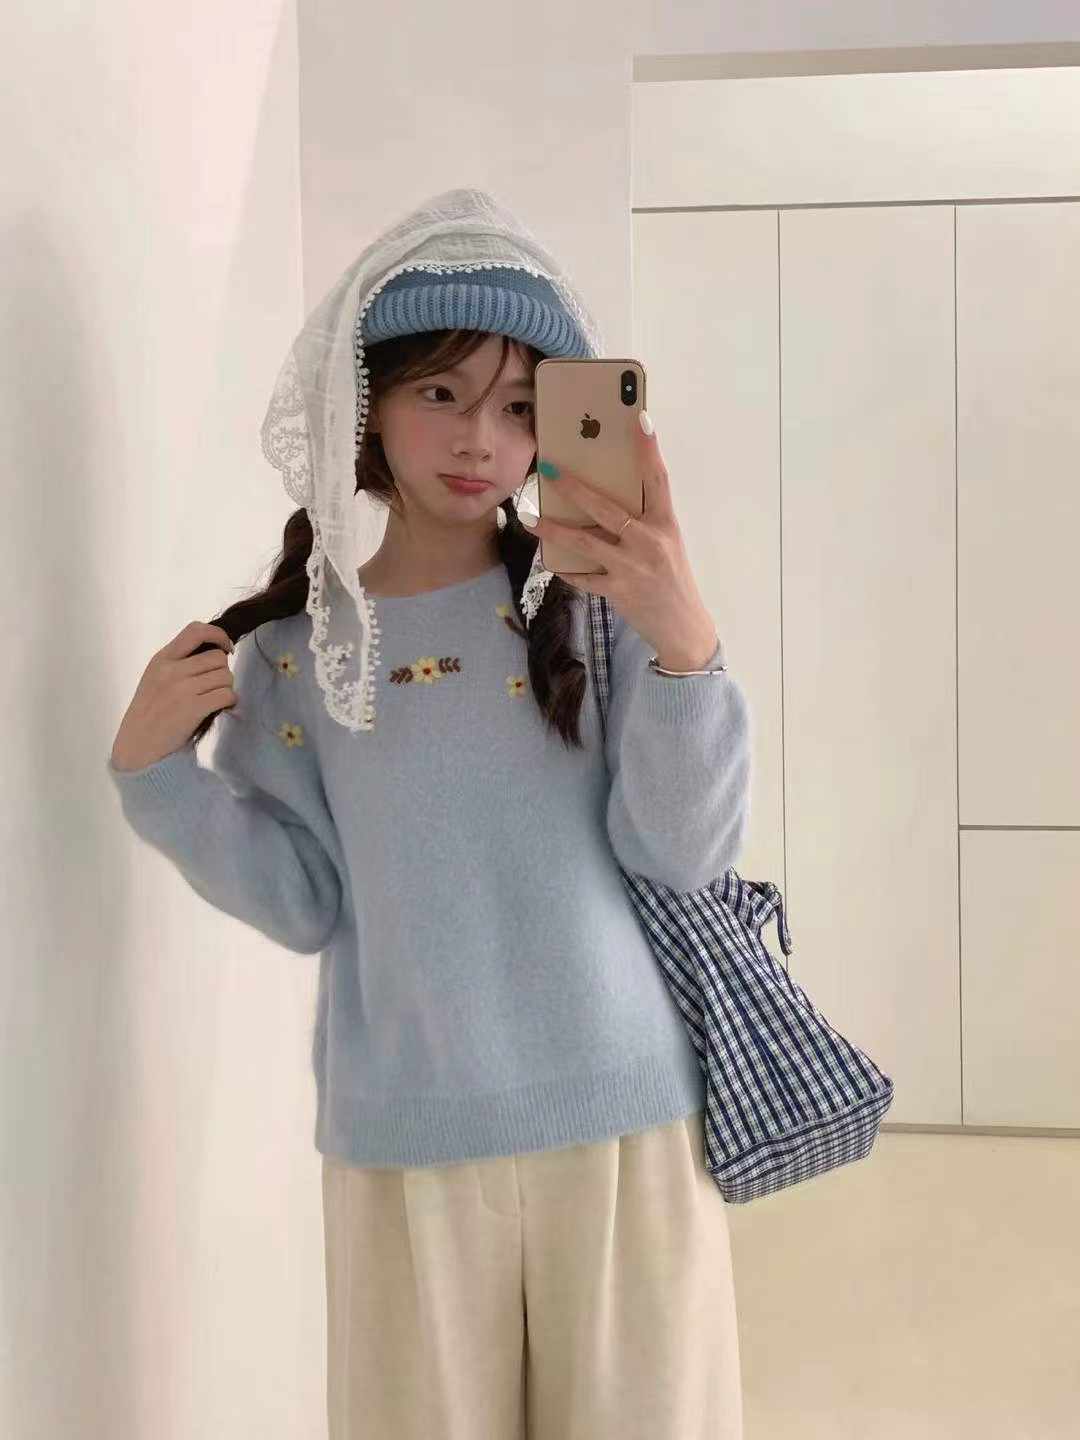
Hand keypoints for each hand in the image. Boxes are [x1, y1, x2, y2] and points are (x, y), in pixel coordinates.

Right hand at [109, 622, 237, 771]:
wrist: (138, 747)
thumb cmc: (150, 714)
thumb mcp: (155, 679)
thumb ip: (178, 663)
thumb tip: (216, 653)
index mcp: (162, 659)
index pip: (195, 630)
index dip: (218, 635)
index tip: (226, 648)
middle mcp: (171, 670)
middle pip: (218, 658)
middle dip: (222, 671)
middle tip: (215, 685)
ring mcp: (182, 689)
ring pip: (225, 676)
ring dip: (226, 688)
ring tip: (214, 699)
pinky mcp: (193, 708)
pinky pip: (227, 695)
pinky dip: (229, 702)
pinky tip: (220, 708)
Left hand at [528, 414, 718, 663]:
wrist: (682, 627)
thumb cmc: (672, 578)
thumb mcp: (667, 543)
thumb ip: (642, 521)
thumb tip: (603, 499)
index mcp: (665, 525)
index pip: (658, 479)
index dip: (649, 449)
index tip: (639, 418)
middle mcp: (649, 542)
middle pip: (606, 508)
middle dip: (574, 488)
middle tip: (550, 469)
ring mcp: (632, 568)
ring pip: (585, 542)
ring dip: (554, 530)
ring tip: (531, 519)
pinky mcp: (617, 591)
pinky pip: (583, 576)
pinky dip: (565, 568)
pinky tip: (549, 559)